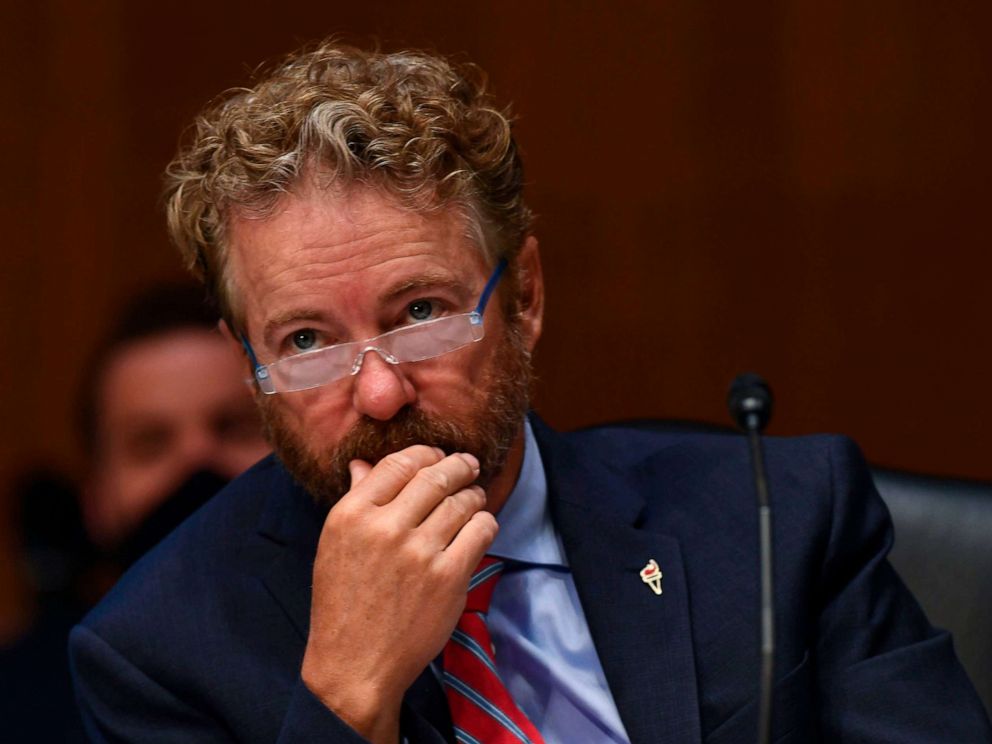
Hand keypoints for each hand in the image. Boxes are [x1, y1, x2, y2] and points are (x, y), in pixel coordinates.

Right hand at [301, 445, 497, 742]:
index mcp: (352, 515)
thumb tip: (365, 463)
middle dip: (458, 466)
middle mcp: (385, 528)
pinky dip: (485, 523)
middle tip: (468, 465)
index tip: (437, 456)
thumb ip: (355, 500)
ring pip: (462, 501)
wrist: (355, 665)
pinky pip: (481, 530)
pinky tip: (480, 526)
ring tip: (474, 497)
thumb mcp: (334, 545)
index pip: (399, 463)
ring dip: (474, 495)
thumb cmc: (343, 604)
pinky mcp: (449, 577)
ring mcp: (419, 552)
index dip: (425, 453)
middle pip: (436, 476)